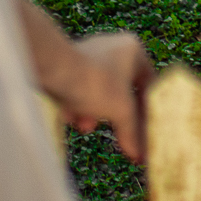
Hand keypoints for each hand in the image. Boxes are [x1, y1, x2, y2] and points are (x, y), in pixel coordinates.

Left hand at [49, 32, 154, 161]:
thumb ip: (131, 131)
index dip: (146, 111)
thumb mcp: (120, 111)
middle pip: (121, 90)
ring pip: (98, 90)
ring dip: (93, 112)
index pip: (148, 85)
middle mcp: (113, 47)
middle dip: (116, 115)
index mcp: (133, 51)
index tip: (143, 131)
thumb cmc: (94, 82)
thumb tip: (137, 152)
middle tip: (119, 134)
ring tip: (85, 126)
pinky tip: (69, 117)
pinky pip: (78, 88)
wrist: (52, 71)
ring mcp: (89, 54)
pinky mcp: (68, 63)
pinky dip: (76, 104)